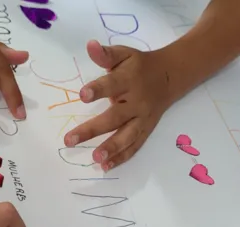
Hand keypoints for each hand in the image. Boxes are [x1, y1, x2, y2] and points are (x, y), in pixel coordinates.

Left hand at [63, 41, 171, 170]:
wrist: (169, 77)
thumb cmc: (139, 65)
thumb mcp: (124, 54)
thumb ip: (106, 54)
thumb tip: (89, 45)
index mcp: (130, 80)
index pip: (112, 85)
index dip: (98, 90)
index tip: (82, 95)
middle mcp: (137, 102)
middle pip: (114, 117)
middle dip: (92, 129)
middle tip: (69, 140)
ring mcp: (142, 119)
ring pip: (127, 136)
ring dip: (112, 149)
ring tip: (95, 159)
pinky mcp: (146, 131)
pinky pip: (135, 146)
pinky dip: (122, 158)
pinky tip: (106, 167)